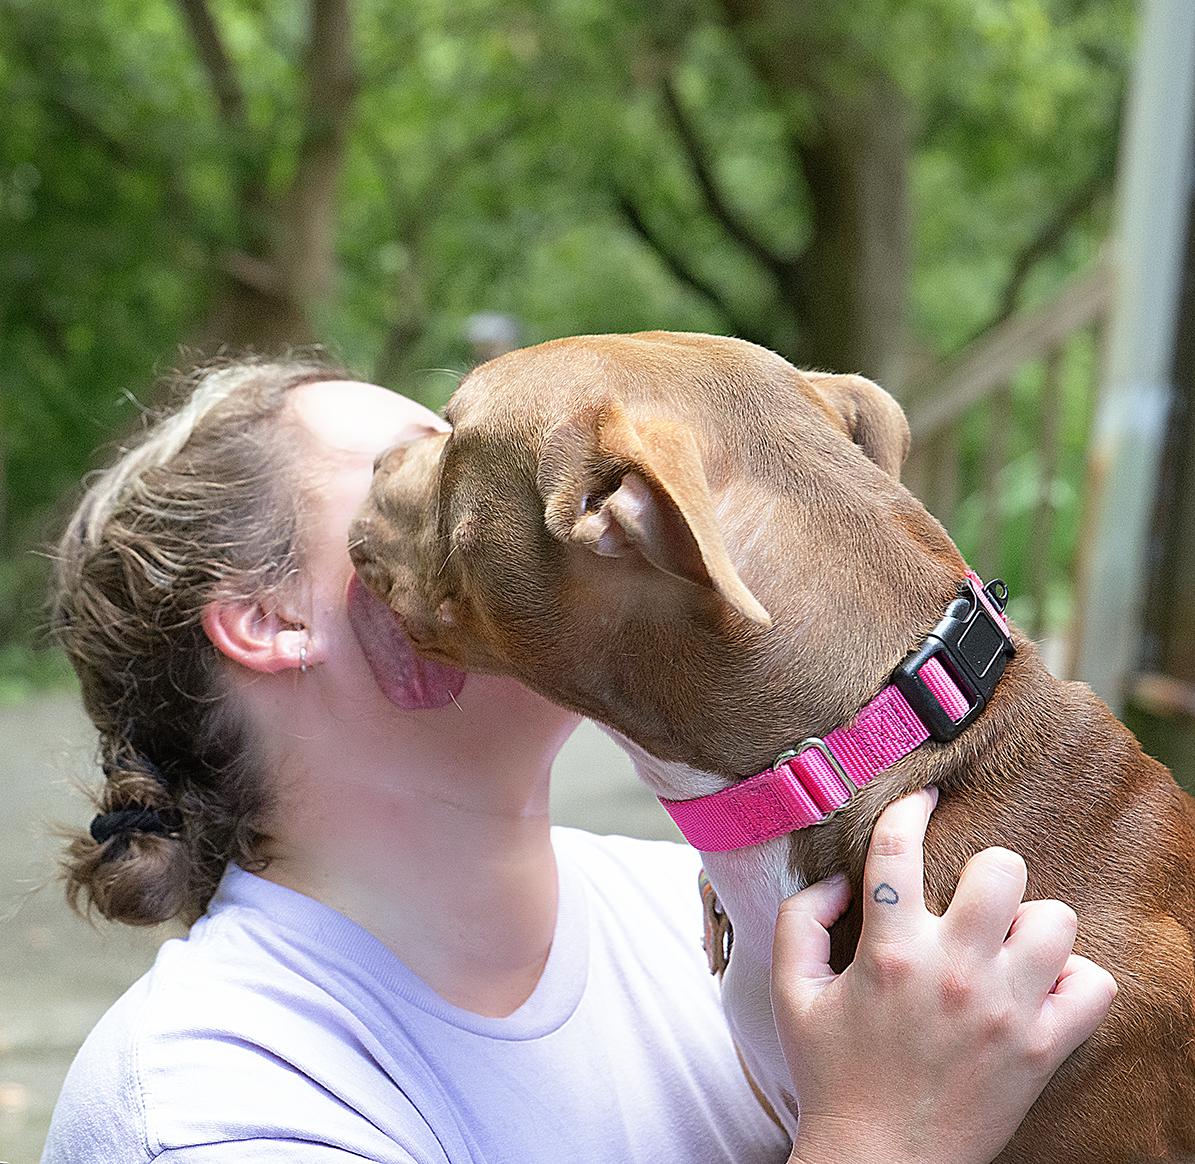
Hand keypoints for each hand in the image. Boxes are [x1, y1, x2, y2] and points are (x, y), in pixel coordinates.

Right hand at [771, 789, 1116, 1163]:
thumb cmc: (831, 1075)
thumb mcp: (790, 993)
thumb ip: (799, 922)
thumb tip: (837, 882)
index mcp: (888, 951)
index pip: (898, 847)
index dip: (909, 808)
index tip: (922, 799)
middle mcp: (952, 971)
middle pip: (1000, 869)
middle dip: (984, 868)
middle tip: (968, 896)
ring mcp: (1004, 1009)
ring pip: (1054, 919)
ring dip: (1030, 922)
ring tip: (1005, 943)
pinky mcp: (1041, 1048)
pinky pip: (1093, 985)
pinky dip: (1073, 978)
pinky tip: (1039, 986)